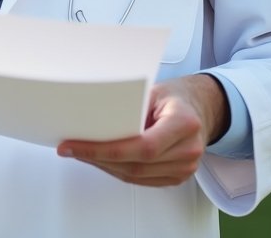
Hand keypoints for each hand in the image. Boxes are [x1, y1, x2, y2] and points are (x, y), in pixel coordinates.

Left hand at [56, 74, 227, 186]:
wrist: (200, 109)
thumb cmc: (176, 97)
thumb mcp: (154, 90)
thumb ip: (130, 105)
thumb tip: (93, 115)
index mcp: (183, 123)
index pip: (142, 146)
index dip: (105, 150)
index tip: (76, 145)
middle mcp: (188, 149)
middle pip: (136, 164)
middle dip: (97, 158)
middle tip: (70, 148)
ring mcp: (185, 167)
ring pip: (136, 175)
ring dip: (105, 166)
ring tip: (81, 153)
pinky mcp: (177, 176)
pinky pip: (142, 180)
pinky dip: (118, 171)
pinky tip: (102, 161)